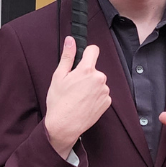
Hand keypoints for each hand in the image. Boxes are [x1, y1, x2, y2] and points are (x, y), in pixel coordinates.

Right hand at [44, 36, 111, 159]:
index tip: (81, 59)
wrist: (64, 126)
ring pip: (98, 82)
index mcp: (87, 70)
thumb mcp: (58, 77)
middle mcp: (99, 78)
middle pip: (94, 69)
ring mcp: (104, 91)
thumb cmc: (59, 102)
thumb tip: (71, 40)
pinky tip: (84, 103)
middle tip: (73, 86)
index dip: (86, 53)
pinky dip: (95, 97)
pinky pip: (102, 94)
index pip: (93, 50)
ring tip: (78, 97)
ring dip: (91, 86)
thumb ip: (67, 56)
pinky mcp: (107, 102)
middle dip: (86, 74)